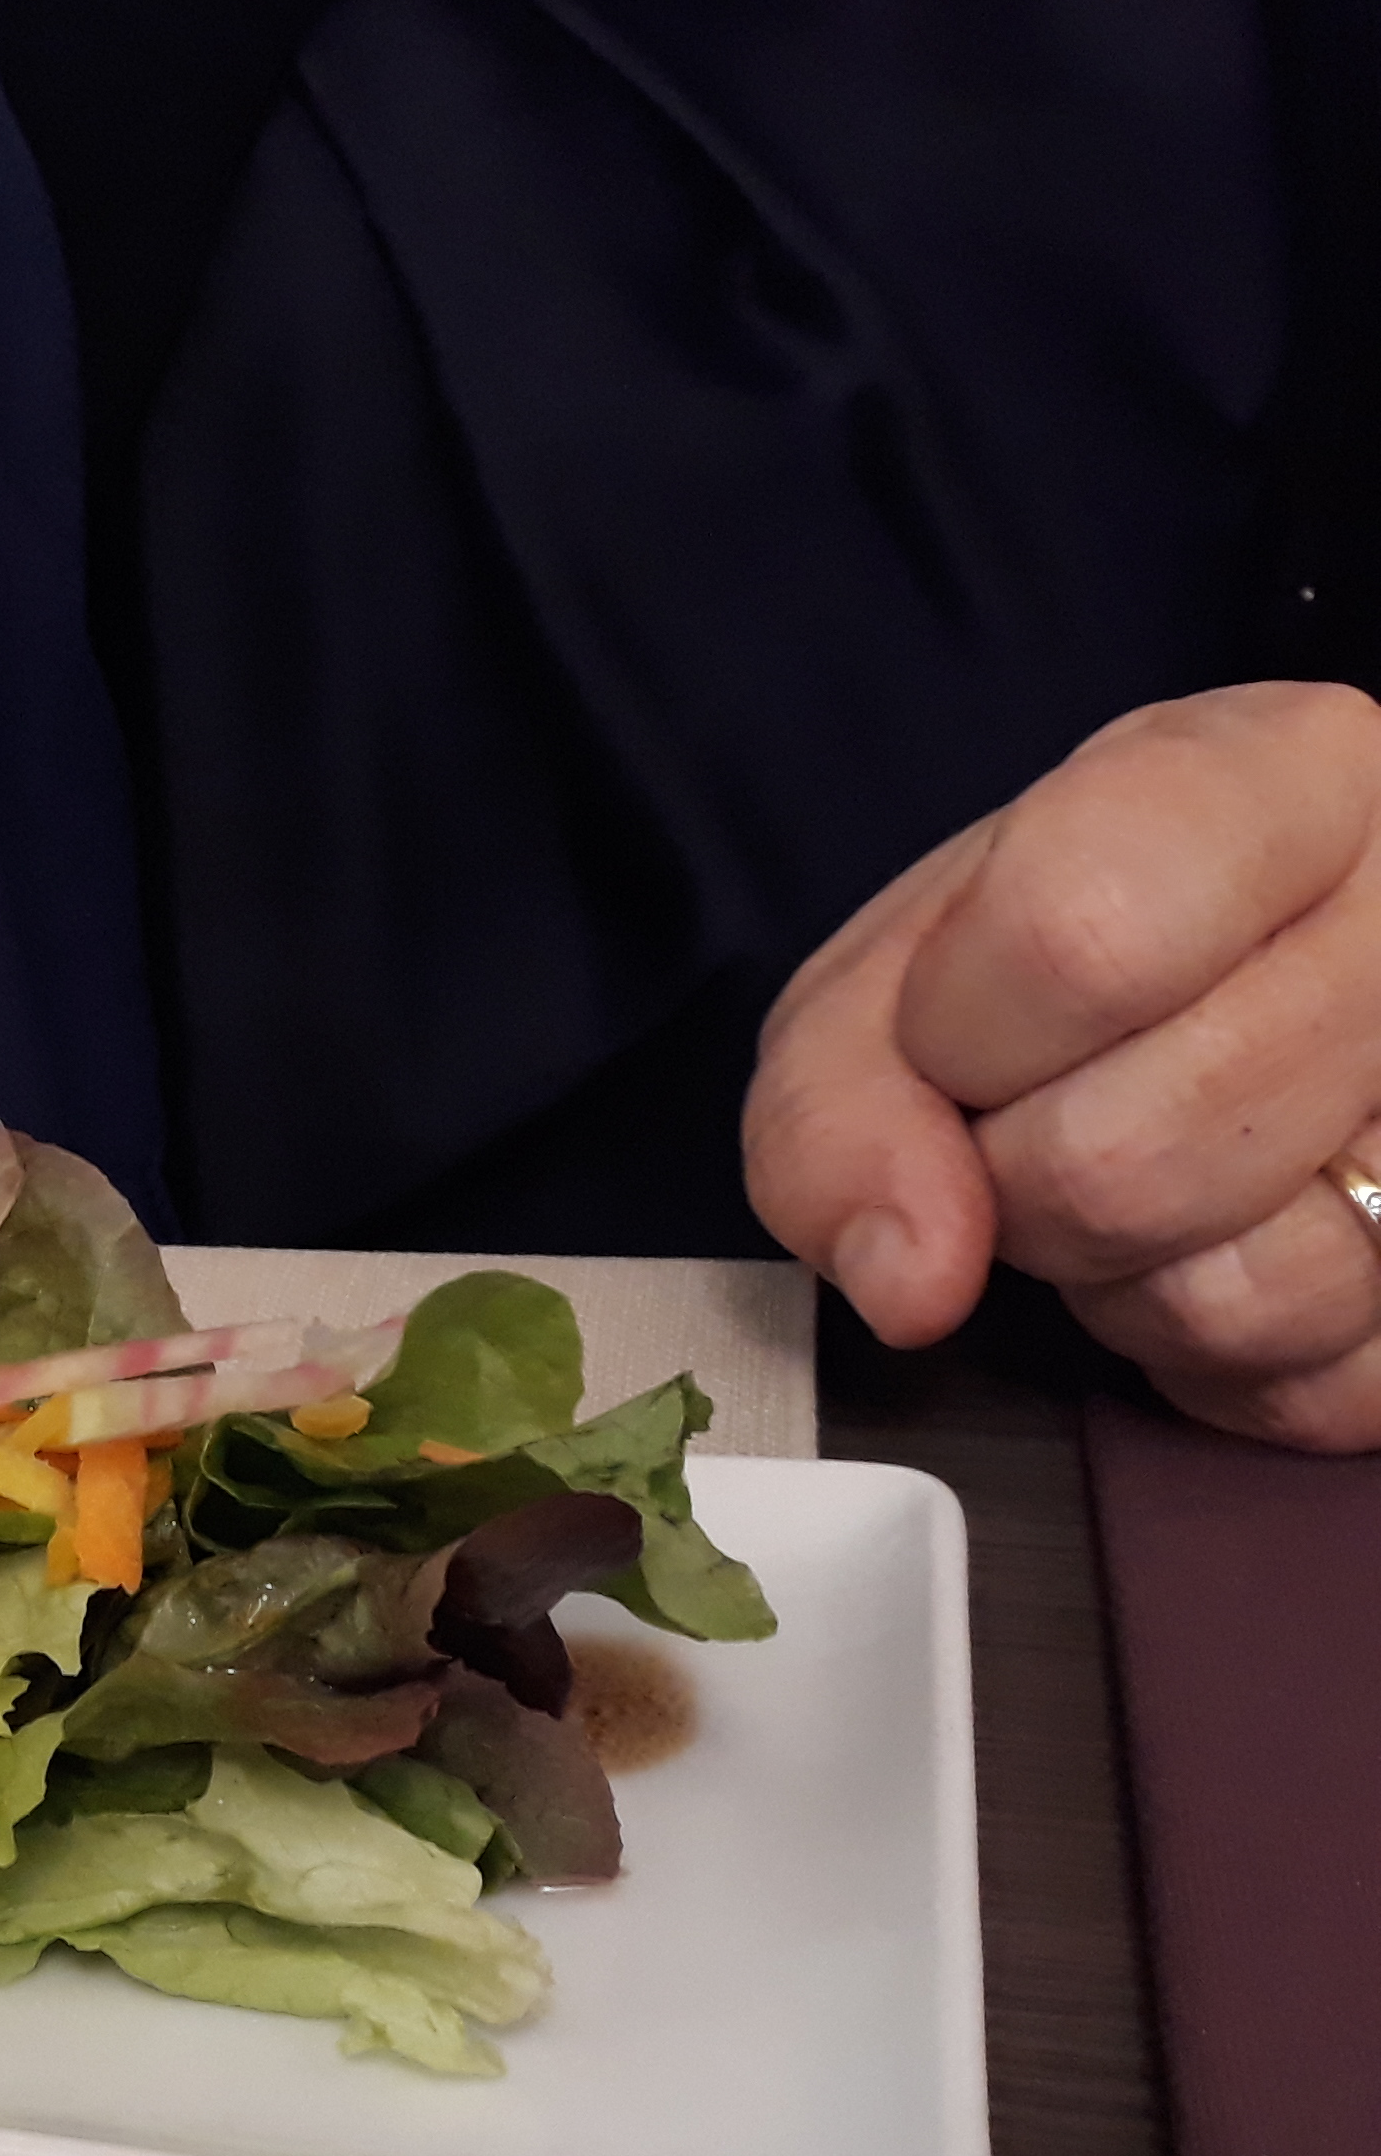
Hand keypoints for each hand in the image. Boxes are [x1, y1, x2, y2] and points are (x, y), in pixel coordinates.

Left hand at [745, 680, 1380, 1450]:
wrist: (1224, 995)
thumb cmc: (1057, 963)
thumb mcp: (896, 985)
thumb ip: (839, 1111)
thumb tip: (909, 1277)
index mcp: (1286, 770)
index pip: (1079, 939)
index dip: (961, 1041)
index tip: (962, 1038)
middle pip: (1127, 1157)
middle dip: (1018, 1185)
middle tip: (1045, 1120)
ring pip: (1238, 1290)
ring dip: (1120, 1280)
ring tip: (1143, 1174)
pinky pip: (1317, 1386)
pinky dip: (1223, 1358)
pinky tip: (1226, 1247)